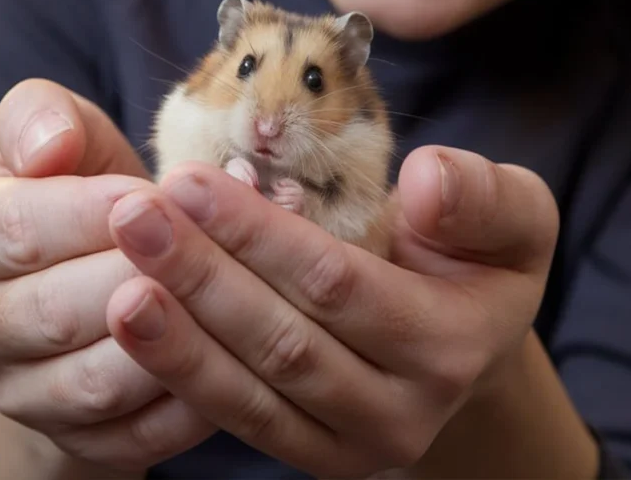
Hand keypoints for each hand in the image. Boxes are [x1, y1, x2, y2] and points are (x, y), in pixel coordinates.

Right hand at [0, 79, 216, 476]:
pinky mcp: (74, 443)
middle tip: (206, 250)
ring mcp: (20, 394)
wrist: (94, 293)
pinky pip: (136, 436)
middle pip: (55, 312)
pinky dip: (189, 404)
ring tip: (230, 301)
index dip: (93, 212)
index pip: (15, 229)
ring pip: (95, 384)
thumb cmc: (86, 198)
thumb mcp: (68, 142)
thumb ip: (45, 116)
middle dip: (140, 276)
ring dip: (171, 343)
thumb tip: (49, 145)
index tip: (158, 193)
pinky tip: (235, 362)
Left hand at [101, 146, 556, 477]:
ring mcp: (353, 445)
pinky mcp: (314, 455)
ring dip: (177, 333)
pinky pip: (240, 419)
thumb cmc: (479, 260)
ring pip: (251, 391)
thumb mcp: (513, 217)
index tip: (188, 179)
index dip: (261, 235)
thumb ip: (481, 197)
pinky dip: (183, 374)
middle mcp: (401, 411)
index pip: (337, 286)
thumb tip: (424, 181)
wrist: (469, 340)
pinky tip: (132, 324)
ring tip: (117, 275)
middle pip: (283, 341)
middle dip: (202, 276)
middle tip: (133, 216)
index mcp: (449, 345)